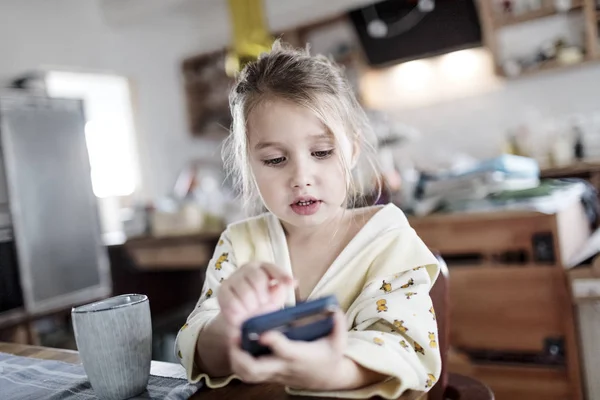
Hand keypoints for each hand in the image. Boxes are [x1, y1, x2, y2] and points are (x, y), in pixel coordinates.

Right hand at [217, 262, 293, 329]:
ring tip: (251, 311)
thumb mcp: (273, 299)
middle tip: (262, 304)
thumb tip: (288, 284)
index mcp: (263, 268)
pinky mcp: (222, 290)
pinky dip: (239, 312)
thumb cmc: (260, 304)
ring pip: (245, 292)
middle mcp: (247, 268)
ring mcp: (233, 278)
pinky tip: (241, 315)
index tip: (292, 284)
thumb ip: (280, 292)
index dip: (282, 276)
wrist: (240, 318)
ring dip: (251, 307)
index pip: (272, 268)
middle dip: (263, 297)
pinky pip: (232, 302)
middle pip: (258, 279)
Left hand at [228, 309, 365, 389]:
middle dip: (241, 354)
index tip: (262, 332)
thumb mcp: (339, 341)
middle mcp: (283, 366)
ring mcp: (273, 373)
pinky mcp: (268, 375)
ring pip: (247, 374)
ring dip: (235, 359)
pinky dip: (238, 362)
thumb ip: (338, 324)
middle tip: (234, 335)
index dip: (273, 342)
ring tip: (232, 339)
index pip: (284, 351)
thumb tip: (334, 309)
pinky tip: (236, 347)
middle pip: (256, 369)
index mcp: (299, 356)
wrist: (325, 378)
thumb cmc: (329, 355)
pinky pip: (247, 374)